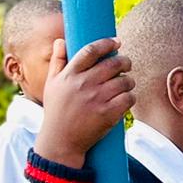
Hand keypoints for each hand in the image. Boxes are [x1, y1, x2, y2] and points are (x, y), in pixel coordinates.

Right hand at [34, 36, 132, 167]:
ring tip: (126, 84)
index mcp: (70, 75)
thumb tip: (60, 40)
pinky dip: (130, 97)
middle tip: (126, 64)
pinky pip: (128, 98)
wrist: (61, 141)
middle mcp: (83, 84)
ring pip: (124, 81)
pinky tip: (127, 98)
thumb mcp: (51, 85)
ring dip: (129, 81)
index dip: (107, 43)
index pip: (91, 51)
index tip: (116, 42)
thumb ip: (57, 61)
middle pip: (113, 64)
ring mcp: (96, 99)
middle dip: (125, 61)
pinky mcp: (107, 114)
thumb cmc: (56, 111)